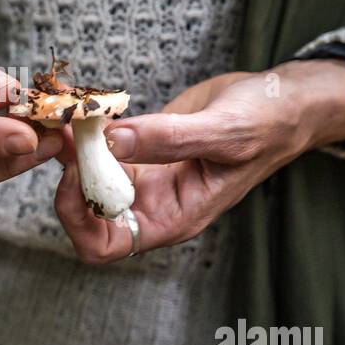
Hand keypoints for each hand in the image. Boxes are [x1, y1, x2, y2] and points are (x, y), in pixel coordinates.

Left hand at [53, 60, 344, 263]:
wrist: (281, 100)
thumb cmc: (267, 125)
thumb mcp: (224, 132)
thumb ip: (168, 140)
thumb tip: (111, 142)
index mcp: (173, 216)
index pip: (106, 244)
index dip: (80, 217)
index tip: (76, 174)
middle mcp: (151, 201)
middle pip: (84, 212)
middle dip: (66, 178)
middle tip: (63, 135)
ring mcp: (142, 173)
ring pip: (85, 174)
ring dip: (69, 147)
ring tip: (67, 111)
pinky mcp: (138, 145)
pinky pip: (97, 144)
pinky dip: (83, 126)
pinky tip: (80, 101)